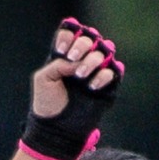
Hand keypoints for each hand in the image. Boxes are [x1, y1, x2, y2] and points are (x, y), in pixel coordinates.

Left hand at [24, 19, 124, 159]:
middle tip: (72, 58)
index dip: (69, 35)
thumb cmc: (47, 102)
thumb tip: (78, 61)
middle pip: (91, 37)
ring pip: (104, 51)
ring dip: (93, 60)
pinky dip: (104, 75)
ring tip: (81, 76)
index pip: (73, 32)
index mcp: (66, 54)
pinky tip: (92, 86)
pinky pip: (114, 70)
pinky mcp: (107, 85)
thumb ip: (58, 63)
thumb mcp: (44, 78)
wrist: (57, 127)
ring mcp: (96, 71)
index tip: (62, 50)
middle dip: (82, 45)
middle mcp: (82, 59)